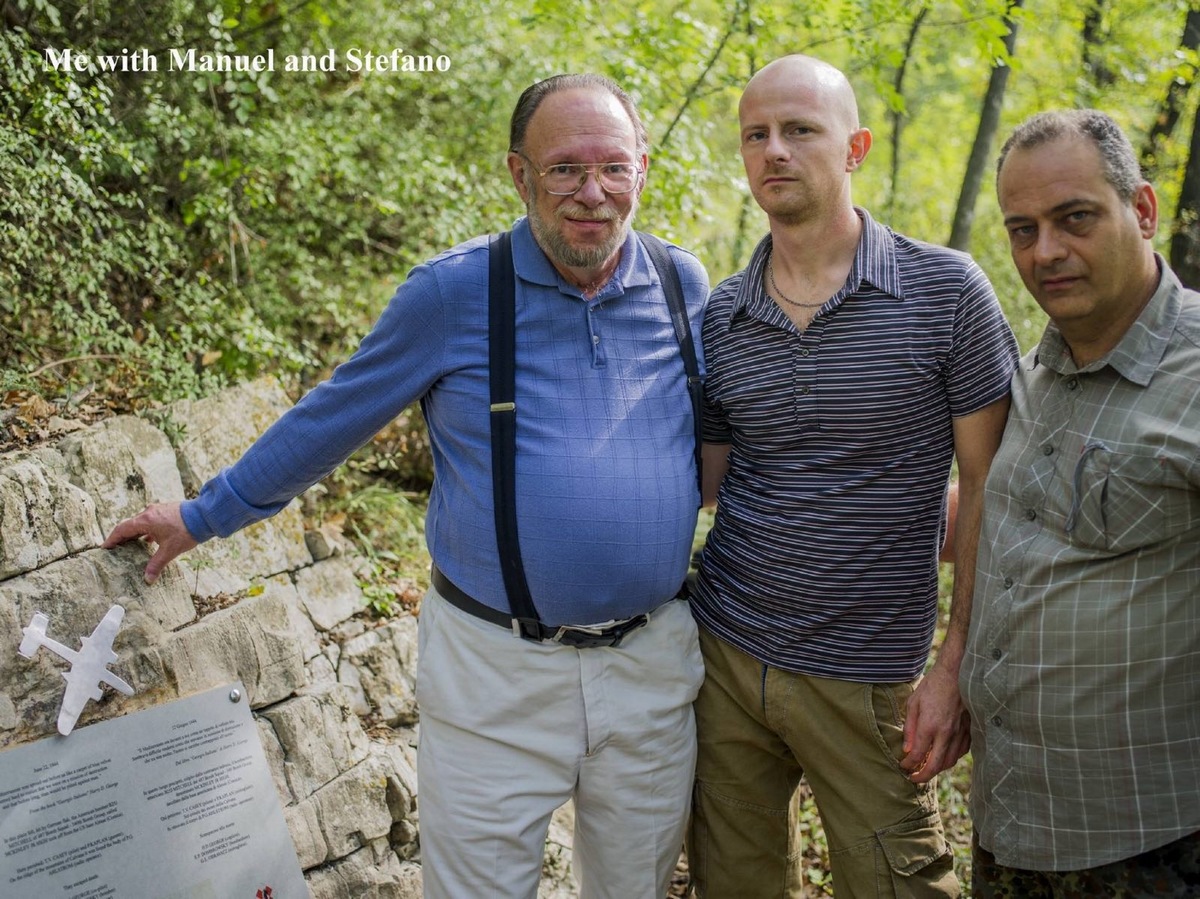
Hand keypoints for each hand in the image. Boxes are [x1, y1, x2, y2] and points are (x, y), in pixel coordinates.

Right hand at [103, 502, 197, 583]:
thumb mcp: (170, 550)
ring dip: (135, 534)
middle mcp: (149, 513)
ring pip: (141, 523)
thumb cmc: (187, 531)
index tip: (105, 548)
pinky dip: (146, 531)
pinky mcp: (166, 511)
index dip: (112, 539)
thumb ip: (156, 564)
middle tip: (115, 550)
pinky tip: (149, 540)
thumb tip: (148, 579)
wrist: (205, 515)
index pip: (121, 529)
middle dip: (122, 538)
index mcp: (145, 520)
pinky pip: (151, 522)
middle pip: (130, 526)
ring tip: (130, 546)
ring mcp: (158, 511)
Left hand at [899, 661, 970, 783]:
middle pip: (935, 765)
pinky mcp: (969, 731)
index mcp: (929, 726)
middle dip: (923, 776)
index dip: (908, 765)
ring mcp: (960, 733)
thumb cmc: (932, 686)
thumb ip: (909, 728)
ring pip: (950, 761)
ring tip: (927, 769)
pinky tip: (943, 757)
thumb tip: (906, 749)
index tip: (902, 766)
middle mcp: (946, 734)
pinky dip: (951, 759)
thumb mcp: (913, 703)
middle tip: (913, 778)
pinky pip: (961, 752)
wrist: (956, 674)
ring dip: (937, 769)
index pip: (917, 755)